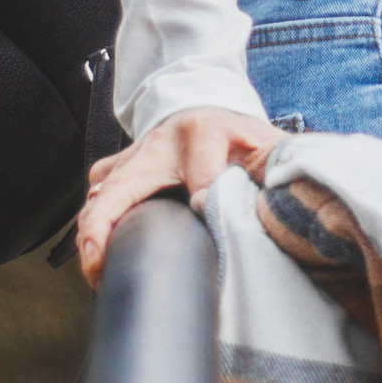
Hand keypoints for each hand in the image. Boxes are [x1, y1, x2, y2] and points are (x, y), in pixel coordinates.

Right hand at [74, 104, 278, 286]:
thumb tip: (289, 202)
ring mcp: (133, 155)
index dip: (204, 200)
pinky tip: (99, 254)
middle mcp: (159, 143)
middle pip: (120, 186)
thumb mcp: (267, 147)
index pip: (201, 175)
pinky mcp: (118, 167)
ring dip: (92, 232)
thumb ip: (278, 169)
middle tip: (102, 269)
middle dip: (103, 229)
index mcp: (204, 134)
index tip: (204, 218)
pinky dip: (93, 225)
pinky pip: (95, 195)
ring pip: (99, 193)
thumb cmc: (241, 137)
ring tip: (97, 272)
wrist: (210, 109)